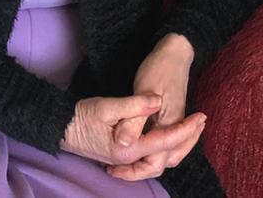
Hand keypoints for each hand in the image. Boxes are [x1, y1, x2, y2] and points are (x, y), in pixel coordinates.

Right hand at [60, 94, 205, 171]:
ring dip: (176, 145)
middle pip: (166, 158)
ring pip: (158, 159)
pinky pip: (149, 156)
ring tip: (190, 128)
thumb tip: (155, 102)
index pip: (165, 141)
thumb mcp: (107, 105)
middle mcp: (128, 158)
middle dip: (186, 140)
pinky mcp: (122, 154)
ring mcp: (124, 159)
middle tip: (201, 121)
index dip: (185, 129)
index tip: (200, 116)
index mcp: (128, 149)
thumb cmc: (82, 114)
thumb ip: (134, 107)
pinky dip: (163, 146)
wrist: (61, 125)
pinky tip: (168, 135)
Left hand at [107, 33, 202, 180]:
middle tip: (115, 171)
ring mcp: (175, 124)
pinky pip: (166, 144)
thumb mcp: (144, 90)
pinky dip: (153, 151)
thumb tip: (123, 143)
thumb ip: (135, 119)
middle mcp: (175, 129)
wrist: (176, 52)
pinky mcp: (171, 118)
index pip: (156, 161)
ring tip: (123, 165)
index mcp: (169, 126)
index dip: (134, 170)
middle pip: (164, 162)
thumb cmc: (160, 68)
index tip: (112, 169)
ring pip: (167, 155)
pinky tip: (137, 147)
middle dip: (141, 171)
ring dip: (148, 162)